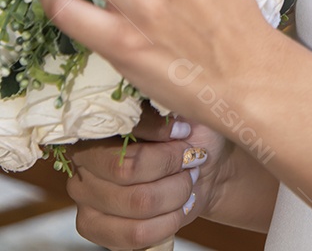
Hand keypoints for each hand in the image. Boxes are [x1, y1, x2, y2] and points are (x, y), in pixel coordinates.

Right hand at [66, 105, 231, 250]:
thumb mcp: (183, 107)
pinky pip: (134, 235)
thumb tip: (169, 115)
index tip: (185, 133)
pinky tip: (177, 208)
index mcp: (101, 119)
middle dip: (172, 167)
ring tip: (187, 183)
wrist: (198, 167)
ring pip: (137, 203)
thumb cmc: (189, 133)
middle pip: (128, 170)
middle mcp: (83, 156)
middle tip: (191, 159)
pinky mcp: (92, 226)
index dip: (161, 132)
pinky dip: (167, 222)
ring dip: (175, 194)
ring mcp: (83, 194)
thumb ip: (169, 107)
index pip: (125, 128)